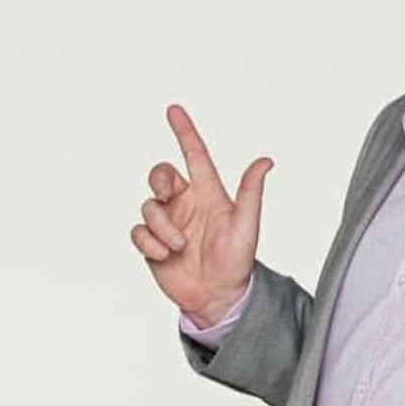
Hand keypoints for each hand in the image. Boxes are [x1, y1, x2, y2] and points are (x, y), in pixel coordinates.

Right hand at [131, 104, 272, 327]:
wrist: (218, 296)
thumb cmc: (237, 260)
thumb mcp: (246, 224)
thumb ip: (251, 192)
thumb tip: (266, 160)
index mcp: (209, 193)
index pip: (195, 155)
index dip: (185, 132)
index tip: (174, 109)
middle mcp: (186, 203)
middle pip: (161, 174)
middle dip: (159, 178)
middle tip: (169, 193)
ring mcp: (168, 223)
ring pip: (148, 206)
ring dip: (162, 227)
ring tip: (180, 246)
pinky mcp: (152, 243)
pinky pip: (138, 232)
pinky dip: (149, 243)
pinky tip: (165, 255)